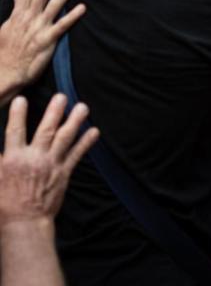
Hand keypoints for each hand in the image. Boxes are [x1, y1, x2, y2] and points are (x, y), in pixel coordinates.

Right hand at [0, 0, 85, 103]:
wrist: (6, 70)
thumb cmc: (7, 50)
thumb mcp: (7, 26)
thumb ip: (15, 10)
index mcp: (19, 15)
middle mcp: (29, 19)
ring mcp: (38, 29)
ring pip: (53, 5)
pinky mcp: (47, 40)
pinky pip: (62, 26)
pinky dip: (72, 16)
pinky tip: (82, 7)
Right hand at [0, 95, 98, 225]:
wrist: (24, 221)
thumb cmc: (4, 202)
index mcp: (13, 159)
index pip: (14, 131)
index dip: (18, 115)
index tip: (21, 99)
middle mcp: (34, 158)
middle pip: (46, 130)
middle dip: (54, 111)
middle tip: (62, 96)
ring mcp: (51, 165)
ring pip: (65, 139)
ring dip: (75, 121)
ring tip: (83, 107)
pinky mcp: (64, 173)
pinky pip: (77, 155)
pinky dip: (86, 142)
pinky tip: (94, 131)